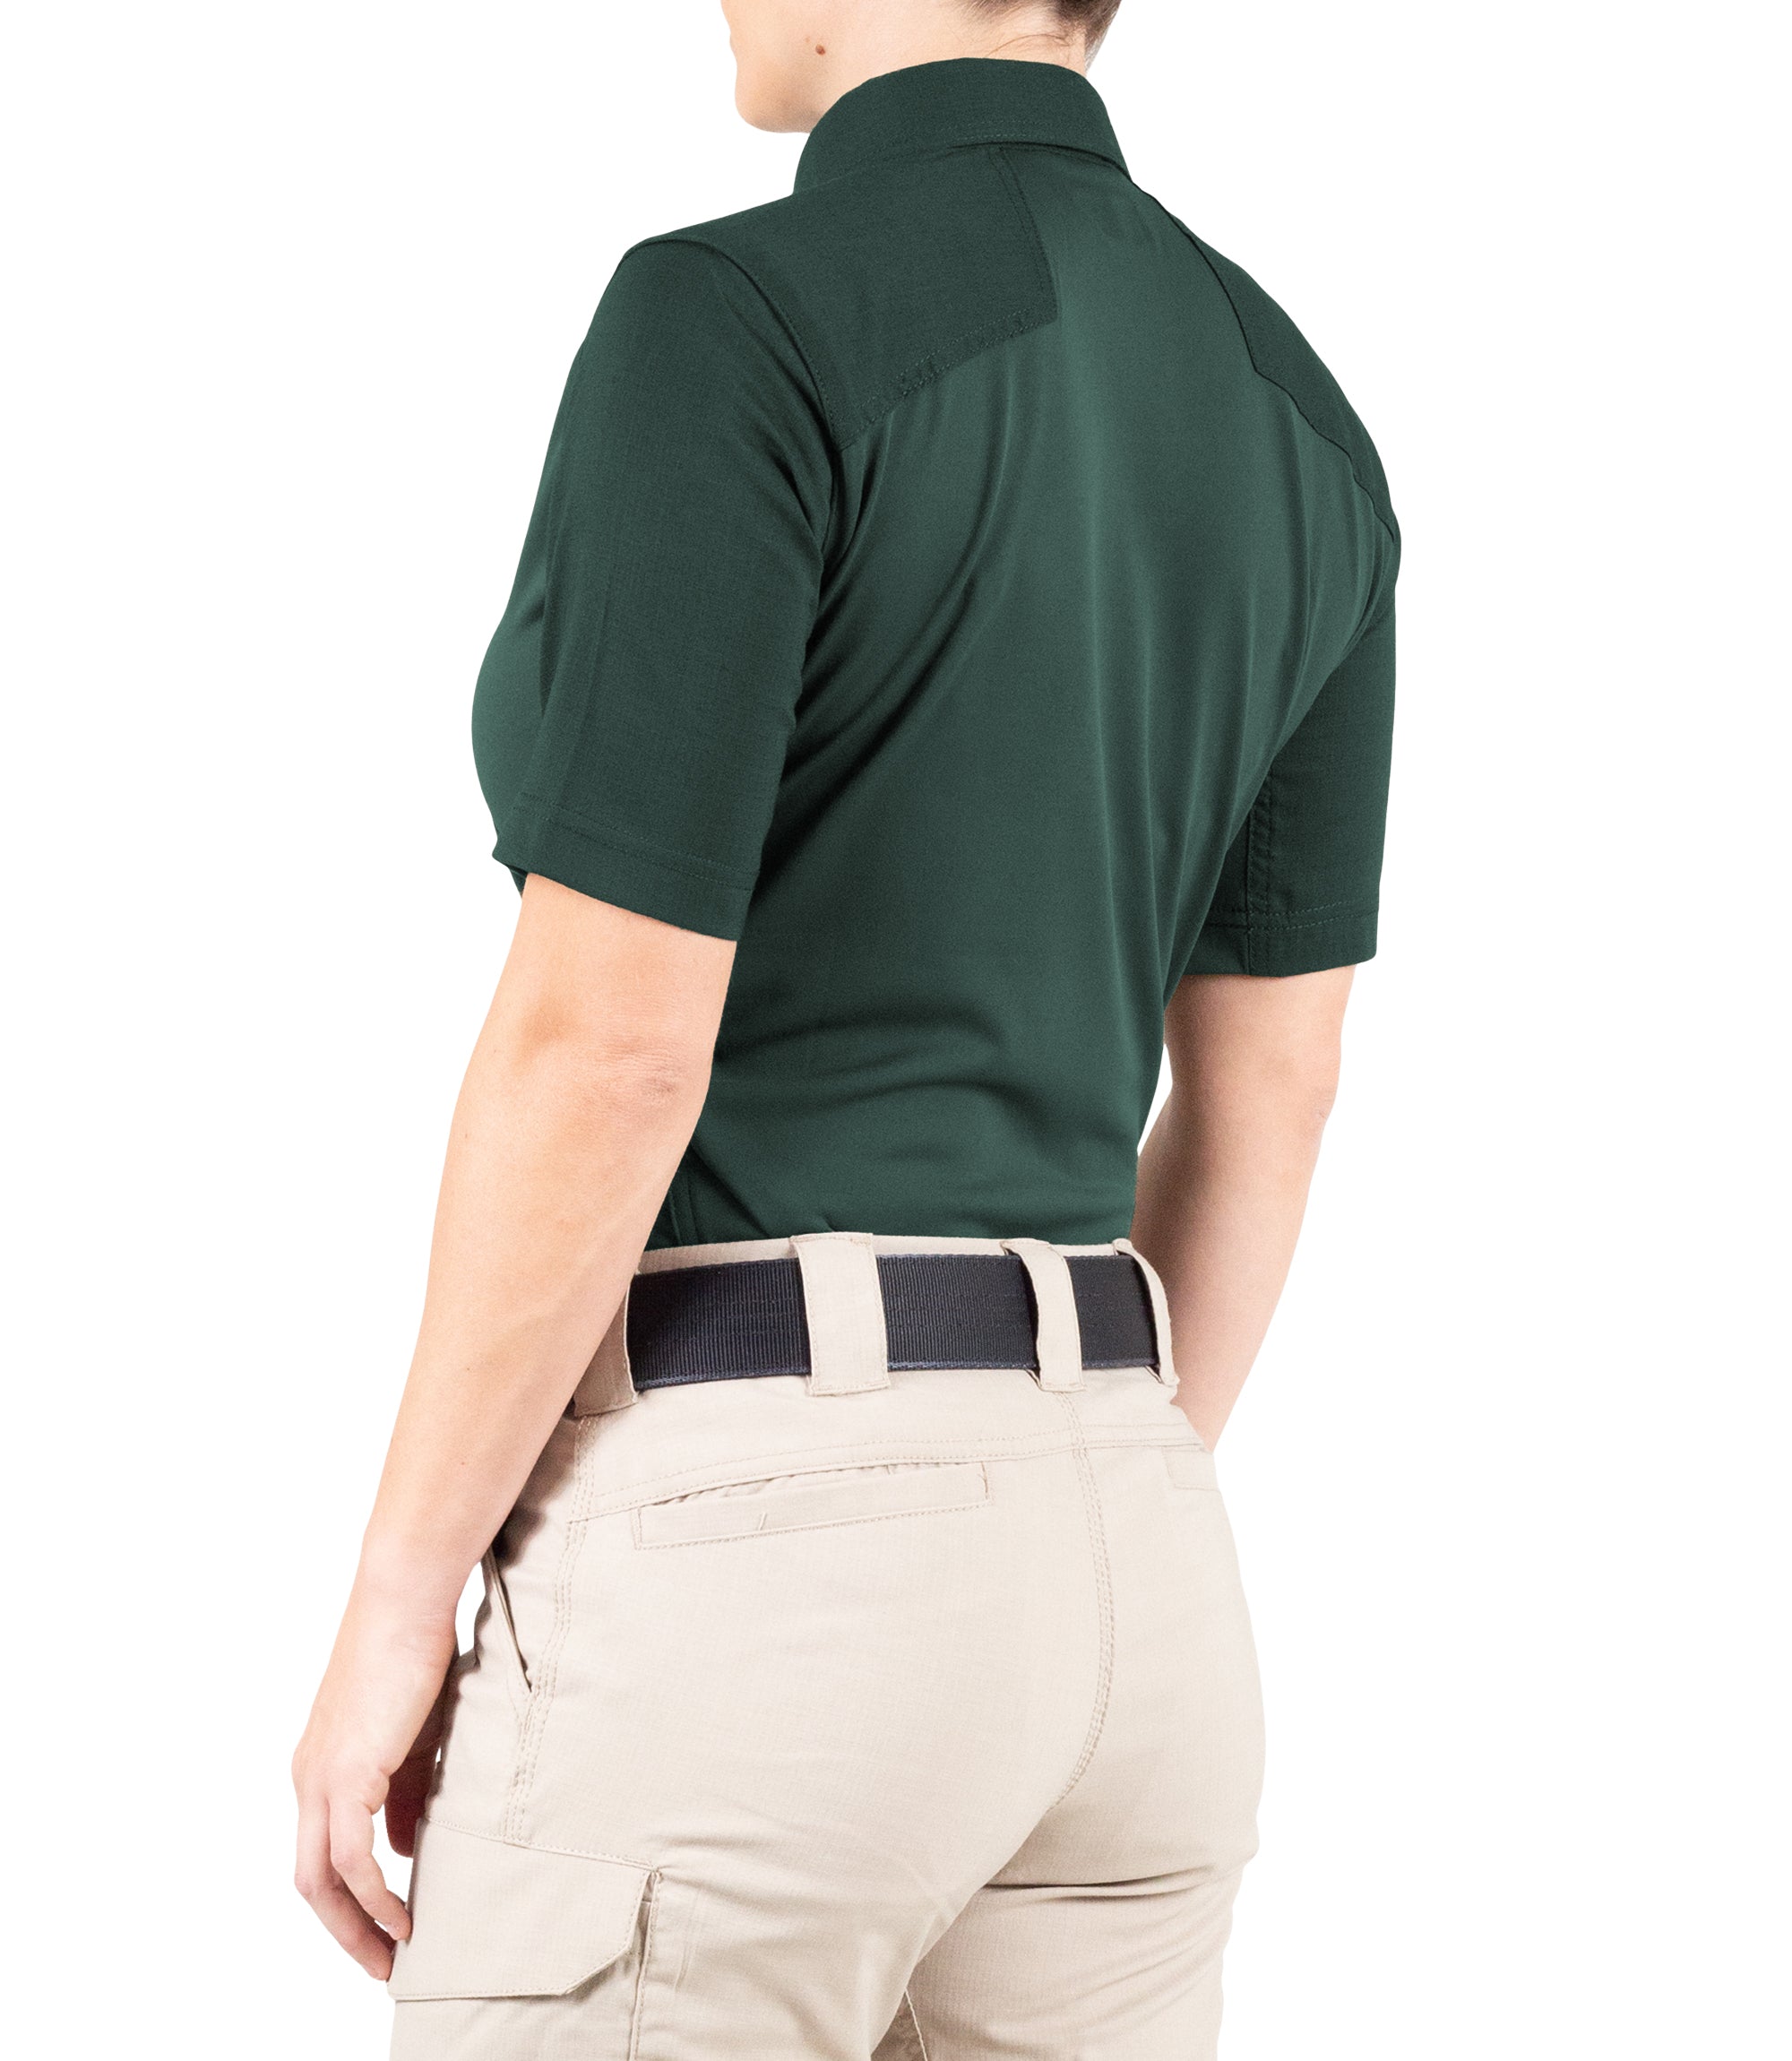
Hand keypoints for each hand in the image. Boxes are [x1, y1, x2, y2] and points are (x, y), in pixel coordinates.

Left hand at [293, 1583, 457, 1976]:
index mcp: (320, 1766)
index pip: (322, 1851)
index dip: (349, 1897)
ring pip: (321, 1880)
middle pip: (310, 1881)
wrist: (404, 1599)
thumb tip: (402, 1844)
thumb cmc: (413, 1649)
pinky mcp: (345, 1776)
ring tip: (396, 1953)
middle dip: (345, 1930)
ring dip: (357, 1925)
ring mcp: (321, 1779)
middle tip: (384, 1962)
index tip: (387, 1926)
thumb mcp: (411, 1735)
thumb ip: (404, 1791)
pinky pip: (352, 1860)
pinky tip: (404, 1914)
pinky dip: (376, 1895)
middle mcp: (309, 1778)